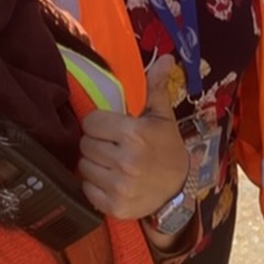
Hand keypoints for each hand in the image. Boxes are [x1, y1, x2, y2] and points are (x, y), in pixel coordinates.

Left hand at [77, 55, 188, 219]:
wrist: (179, 190)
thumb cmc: (166, 148)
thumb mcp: (162, 116)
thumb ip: (155, 86)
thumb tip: (165, 57)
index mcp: (135, 134)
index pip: (91, 122)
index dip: (98, 123)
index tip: (110, 127)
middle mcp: (126, 161)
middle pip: (85, 144)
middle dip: (95, 142)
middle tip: (110, 145)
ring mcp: (119, 186)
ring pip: (83, 165)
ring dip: (93, 163)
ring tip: (110, 162)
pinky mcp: (113, 207)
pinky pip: (86, 188)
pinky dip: (93, 184)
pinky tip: (109, 179)